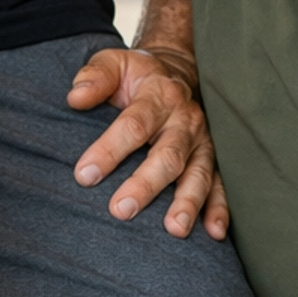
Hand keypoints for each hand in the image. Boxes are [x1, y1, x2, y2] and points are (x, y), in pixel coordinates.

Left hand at [66, 45, 229, 240]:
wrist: (179, 71)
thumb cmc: (139, 75)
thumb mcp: (115, 63)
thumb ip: (95, 77)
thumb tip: (75, 98)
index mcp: (158, 94)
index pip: (133, 124)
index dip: (109, 150)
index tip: (84, 176)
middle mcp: (185, 119)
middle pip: (167, 155)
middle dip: (145, 185)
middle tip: (121, 210)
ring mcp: (203, 140)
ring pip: (198, 173)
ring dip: (188, 202)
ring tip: (174, 229)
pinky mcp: (214, 158)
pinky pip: (222, 184)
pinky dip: (220, 209)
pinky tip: (215, 232)